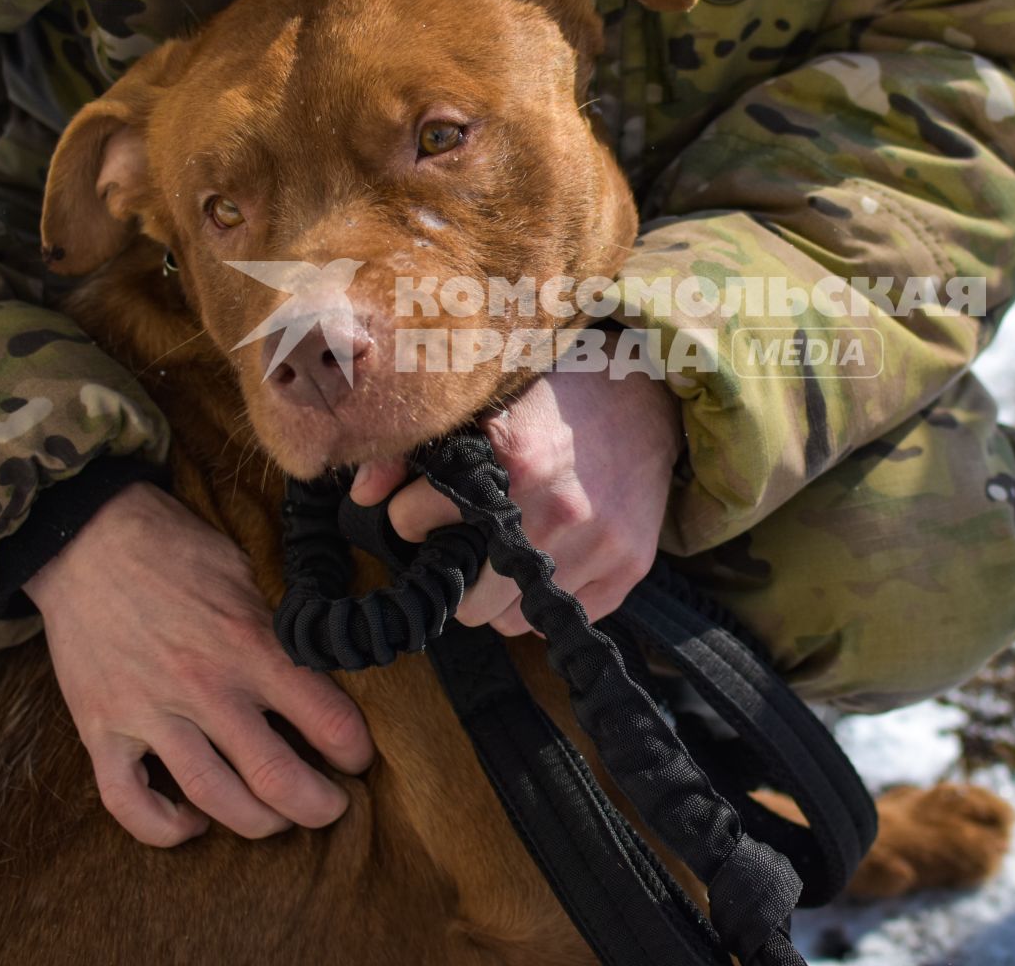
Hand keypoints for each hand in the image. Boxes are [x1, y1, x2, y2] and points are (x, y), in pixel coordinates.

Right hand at [27, 482, 374, 846]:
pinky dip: (163, 827)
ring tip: (276, 820)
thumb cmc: (176, 550)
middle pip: (275, 777)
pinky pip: (128, 802)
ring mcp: (148, 713)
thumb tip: (324, 664)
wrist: (86, 539)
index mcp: (249, 644)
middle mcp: (203, 686)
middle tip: (332, 808)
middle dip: (317, 805)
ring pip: (212, 797)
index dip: (355, 749)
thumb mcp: (247, 574)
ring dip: (256, 823)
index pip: (326, 719)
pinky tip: (192, 823)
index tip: (359, 757)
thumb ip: (280, 627)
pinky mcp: (100, 729)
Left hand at [350, 349, 683, 635]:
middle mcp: (555, 510)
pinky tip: (545, 559)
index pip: (410, 523)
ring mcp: (597, 546)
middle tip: (459, 542)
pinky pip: (556, 622)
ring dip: (494, 595)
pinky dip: (541, 601)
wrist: (654, 395)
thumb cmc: (560, 392)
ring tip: (503, 553)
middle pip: (461, 599)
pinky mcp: (628, 570)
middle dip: (449, 571)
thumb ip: (413, 445)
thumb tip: (360, 495)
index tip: (419, 506)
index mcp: (510, 457)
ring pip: (507, 621)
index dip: (407, 515)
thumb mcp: (484, 396)